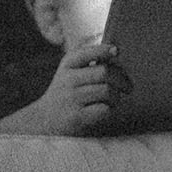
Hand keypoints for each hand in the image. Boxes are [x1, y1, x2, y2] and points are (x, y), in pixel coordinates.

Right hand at [0, 43, 127, 134]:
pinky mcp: (76, 117)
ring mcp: (71, 99)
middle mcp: (68, 80)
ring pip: (107, 91)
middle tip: (128, 87)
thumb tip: (117, 54)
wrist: (43, 122)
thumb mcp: (72, 74)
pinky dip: (110, 109)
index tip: (116, 51)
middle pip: (104, 72)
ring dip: (116, 96)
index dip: (103, 50)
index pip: (86, 53)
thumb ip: (92, 64)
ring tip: (113, 100)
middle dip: (122, 79)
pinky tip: (104, 110)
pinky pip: (104, 109)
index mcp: (68, 65)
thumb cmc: (67, 94)